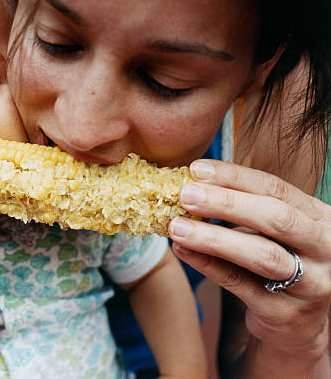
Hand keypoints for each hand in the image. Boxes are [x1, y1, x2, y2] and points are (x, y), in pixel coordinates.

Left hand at [168, 160, 329, 368]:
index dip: (234, 177)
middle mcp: (324, 248)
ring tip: (177, 226)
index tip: (196, 169)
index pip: (277, 188)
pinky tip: (182, 250)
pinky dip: (207, 264)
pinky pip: (240, 284)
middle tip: (185, 194)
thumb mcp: (276, 231)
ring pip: (261, 255)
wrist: (300, 323)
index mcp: (320, 218)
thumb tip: (191, 185)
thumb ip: (244, 209)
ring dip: (214, 238)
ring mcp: (310, 283)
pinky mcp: (284, 312)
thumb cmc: (281, 260)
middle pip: (276, 218)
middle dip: (226, 203)